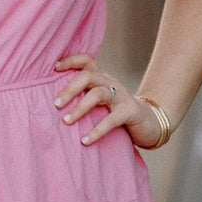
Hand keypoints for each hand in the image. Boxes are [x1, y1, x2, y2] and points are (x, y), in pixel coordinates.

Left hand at [52, 54, 173, 150]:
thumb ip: (83, 96)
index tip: (54, 68)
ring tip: (66, 121)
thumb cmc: (116, 111)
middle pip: (88, 76)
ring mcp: (121, 96)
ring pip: (98, 94)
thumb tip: (51, 104)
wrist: (149, 122)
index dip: (70, 60)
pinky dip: (96, 130)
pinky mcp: (130, 112)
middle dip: (69, 89)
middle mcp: (110, 82)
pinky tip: (85, 141)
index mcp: (101, 77)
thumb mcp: (100, 100)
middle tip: (55, 104)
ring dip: (80, 108)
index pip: (86, 61)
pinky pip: (111, 119)